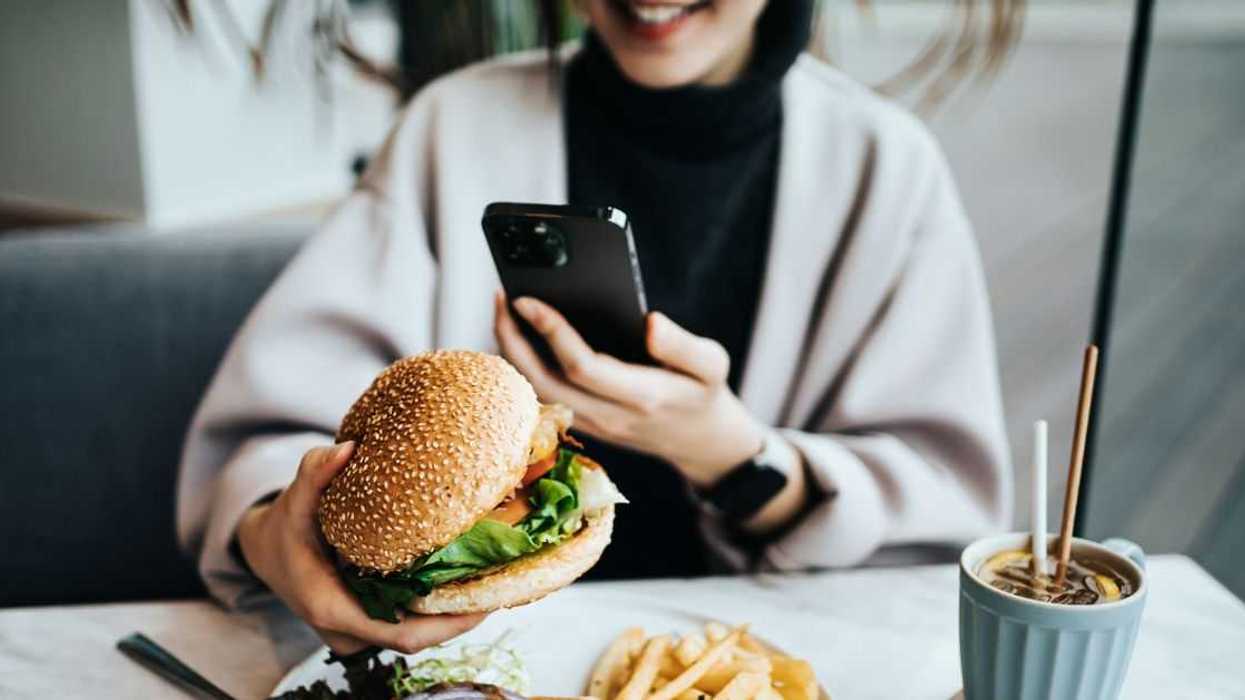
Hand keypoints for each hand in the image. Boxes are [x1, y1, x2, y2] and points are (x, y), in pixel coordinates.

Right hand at [236, 442, 485, 653]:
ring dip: (453, 612)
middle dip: (461, 617)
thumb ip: (317, 473)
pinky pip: (409, 623)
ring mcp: (358, 632)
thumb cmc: (286, 526)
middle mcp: (346, 630)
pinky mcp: (368, 624)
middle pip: (420, 638)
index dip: (448, 624)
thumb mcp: (295, 498)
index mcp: (331, 608)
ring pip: (417, 632)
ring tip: (494, 579)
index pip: (402, 634)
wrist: (266, 552)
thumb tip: (346, 448)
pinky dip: (437, 607)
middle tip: (503, 583)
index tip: (486, 602)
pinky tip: (466, 580)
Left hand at [493, 292, 764, 487]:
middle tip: (500, 296)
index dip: (551, 331)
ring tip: (502, 310)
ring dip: (512, 353)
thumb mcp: (712, 364)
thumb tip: (650, 322)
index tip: (527, 298)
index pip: (582, 366)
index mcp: (641, 396)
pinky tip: (517, 334)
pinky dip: (522, 365)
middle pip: (543, 382)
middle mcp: (610, 416)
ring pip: (537, 392)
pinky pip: (543, 396)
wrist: (703, 444)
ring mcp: (593, 424)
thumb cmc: (705, 394)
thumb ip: (683, 345)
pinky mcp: (584, 424)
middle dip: (513, 339)